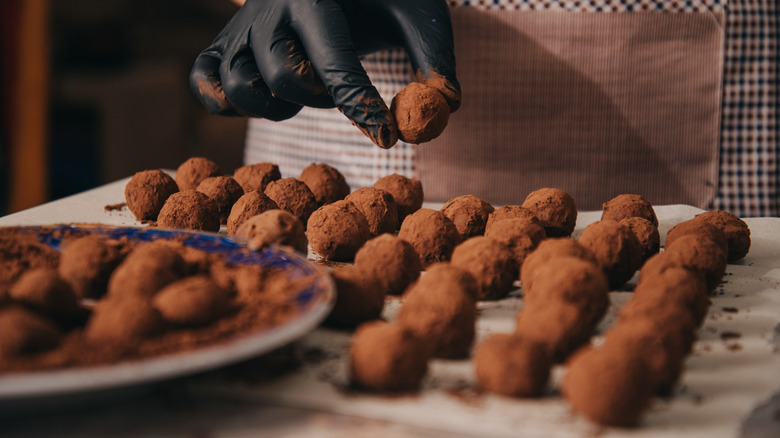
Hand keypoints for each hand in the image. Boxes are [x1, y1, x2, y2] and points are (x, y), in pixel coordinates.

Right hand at [190, 0, 459, 148]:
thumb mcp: (416, 13)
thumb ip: (435, 56)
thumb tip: (446, 105)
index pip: (332, 60)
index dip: (360, 105)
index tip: (387, 136)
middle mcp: (268, 6)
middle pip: (283, 78)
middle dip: (322, 98)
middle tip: (341, 90)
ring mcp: (239, 25)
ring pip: (241, 87)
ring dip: (278, 106)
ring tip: (307, 90)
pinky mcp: (220, 43)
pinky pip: (206, 85)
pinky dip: (230, 102)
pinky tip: (268, 96)